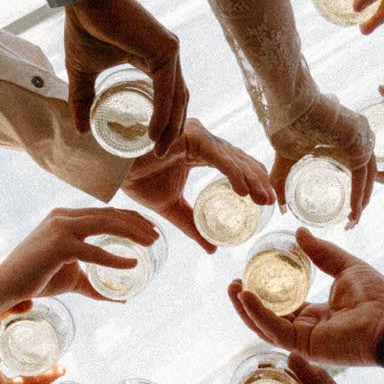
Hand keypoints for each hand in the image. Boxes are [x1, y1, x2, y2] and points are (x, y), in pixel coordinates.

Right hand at [0, 206, 160, 301]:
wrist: (7, 285)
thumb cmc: (37, 280)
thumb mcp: (72, 277)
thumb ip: (94, 284)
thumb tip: (121, 298)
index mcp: (66, 217)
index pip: (105, 211)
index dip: (130, 218)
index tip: (150, 228)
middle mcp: (64, 216)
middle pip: (109, 213)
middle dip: (137, 222)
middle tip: (157, 235)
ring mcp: (61, 228)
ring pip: (105, 224)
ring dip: (132, 232)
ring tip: (151, 243)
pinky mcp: (59, 245)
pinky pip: (94, 251)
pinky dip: (115, 258)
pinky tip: (132, 264)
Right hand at [65, 0, 187, 152]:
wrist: (84, 2)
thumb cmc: (85, 29)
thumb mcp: (83, 73)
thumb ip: (84, 101)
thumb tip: (80, 131)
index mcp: (152, 57)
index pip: (167, 95)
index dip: (164, 120)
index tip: (153, 145)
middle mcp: (167, 54)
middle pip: (178, 99)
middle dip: (172, 128)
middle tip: (162, 153)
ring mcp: (170, 50)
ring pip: (177, 97)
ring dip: (171, 126)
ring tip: (160, 149)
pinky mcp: (168, 48)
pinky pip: (168, 88)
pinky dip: (164, 112)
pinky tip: (156, 132)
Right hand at [122, 117, 274, 252]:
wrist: (112, 167)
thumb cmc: (136, 177)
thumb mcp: (171, 207)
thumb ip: (192, 223)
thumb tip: (212, 249)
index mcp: (200, 150)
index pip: (236, 164)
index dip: (254, 182)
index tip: (267, 204)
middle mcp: (202, 139)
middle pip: (240, 159)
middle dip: (259, 181)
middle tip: (272, 204)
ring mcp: (197, 135)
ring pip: (233, 157)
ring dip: (252, 180)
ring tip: (264, 201)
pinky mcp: (189, 136)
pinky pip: (217, 155)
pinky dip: (233, 172)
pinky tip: (244, 191)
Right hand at [228, 228, 383, 366]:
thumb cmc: (377, 297)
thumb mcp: (345, 267)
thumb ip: (322, 253)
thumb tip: (299, 233)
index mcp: (317, 316)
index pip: (283, 308)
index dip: (264, 294)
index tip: (248, 275)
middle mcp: (308, 330)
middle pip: (268, 320)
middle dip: (247, 303)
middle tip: (233, 282)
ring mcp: (305, 341)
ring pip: (265, 327)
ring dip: (246, 309)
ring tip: (232, 287)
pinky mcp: (305, 346)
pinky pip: (274, 330)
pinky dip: (258, 313)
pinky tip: (245, 296)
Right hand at [267, 91, 374, 226]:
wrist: (290, 102)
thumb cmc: (288, 123)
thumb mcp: (288, 157)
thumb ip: (282, 180)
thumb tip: (278, 207)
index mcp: (345, 140)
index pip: (358, 172)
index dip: (355, 195)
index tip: (348, 216)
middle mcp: (358, 137)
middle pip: (367, 176)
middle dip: (361, 201)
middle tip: (352, 222)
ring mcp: (361, 135)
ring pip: (369, 175)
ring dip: (363, 199)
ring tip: (354, 219)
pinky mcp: (360, 136)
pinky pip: (364, 171)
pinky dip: (360, 191)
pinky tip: (355, 209)